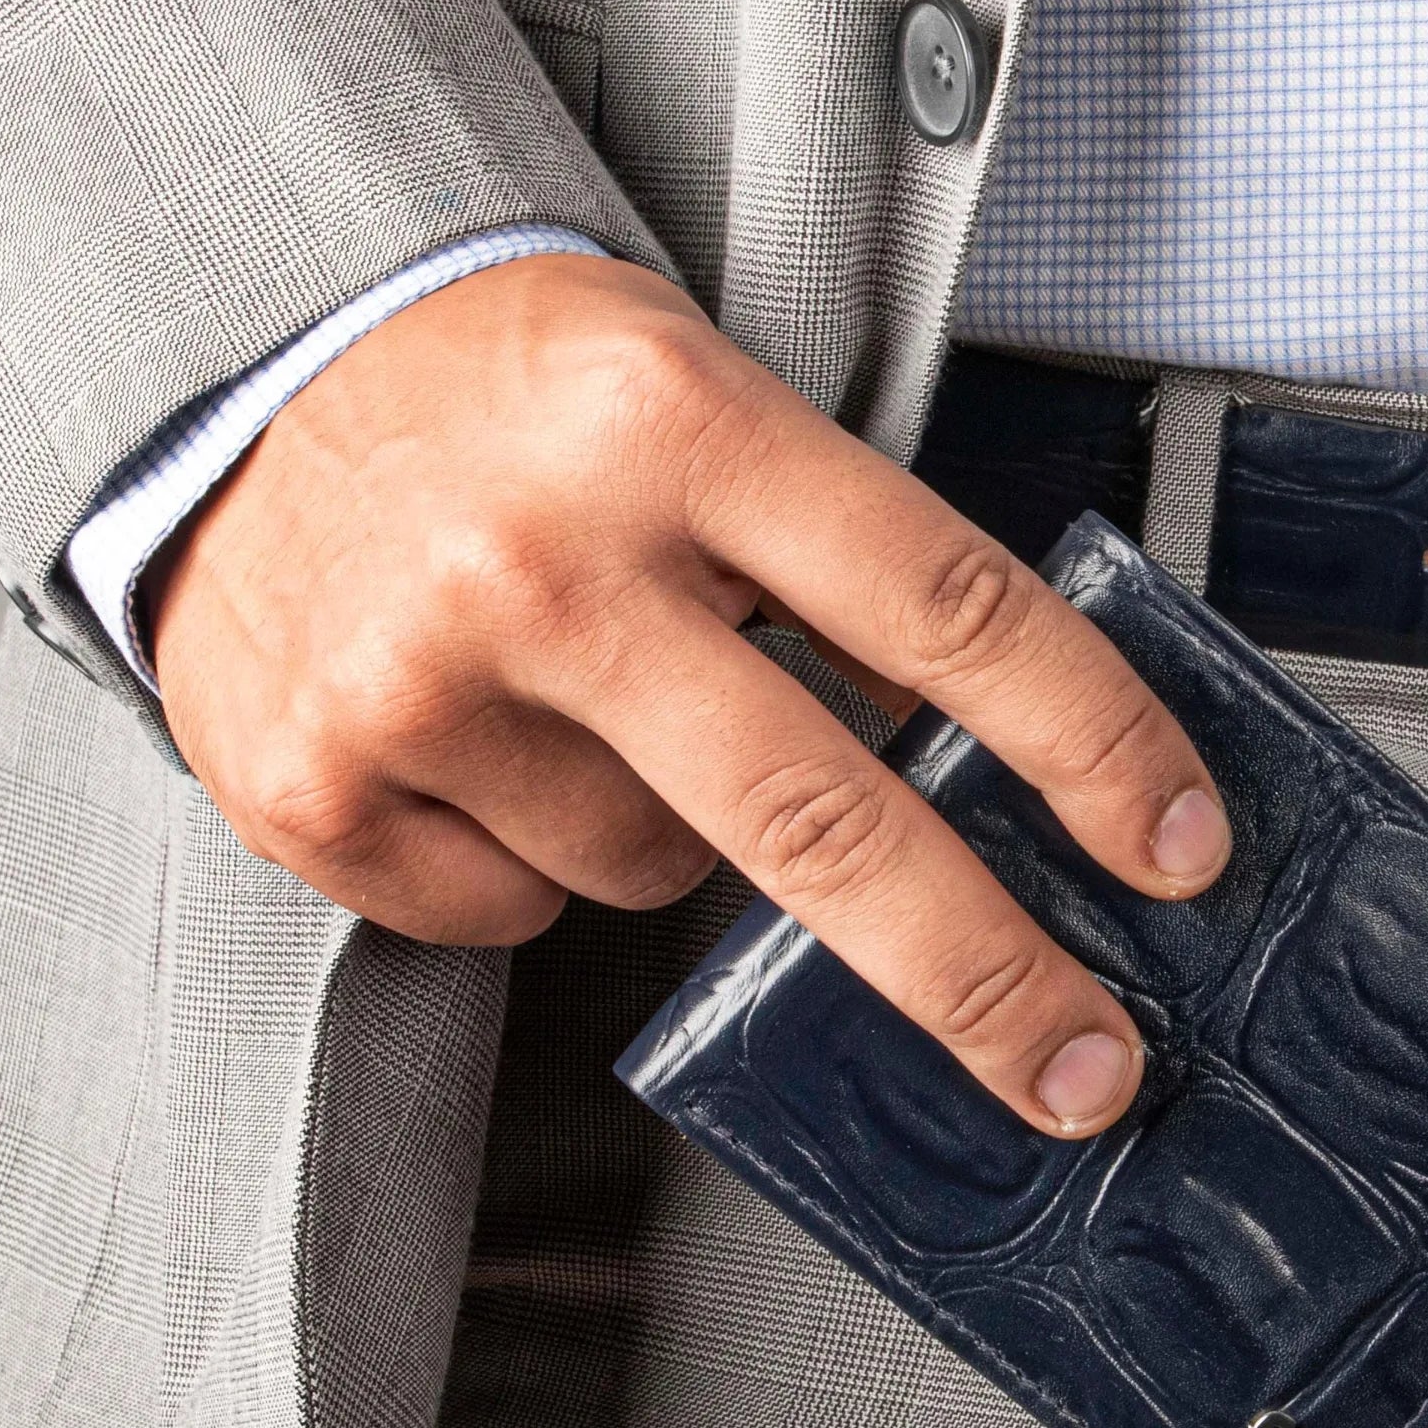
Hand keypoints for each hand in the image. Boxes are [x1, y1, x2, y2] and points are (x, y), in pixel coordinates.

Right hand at [149, 252, 1228, 1134]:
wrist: (247, 359)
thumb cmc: (526, 393)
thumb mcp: (704, 400)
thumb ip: (840, 568)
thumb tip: (1006, 773)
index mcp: (678, 426)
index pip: (943, 610)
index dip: (1088, 746)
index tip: (1181, 850)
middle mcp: (545, 558)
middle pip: (822, 821)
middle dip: (980, 972)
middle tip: (1087, 1068)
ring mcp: (416, 682)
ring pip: (660, 871)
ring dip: (681, 825)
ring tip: (601, 691)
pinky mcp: (314, 784)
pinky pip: (516, 909)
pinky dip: (534, 853)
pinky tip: (490, 736)